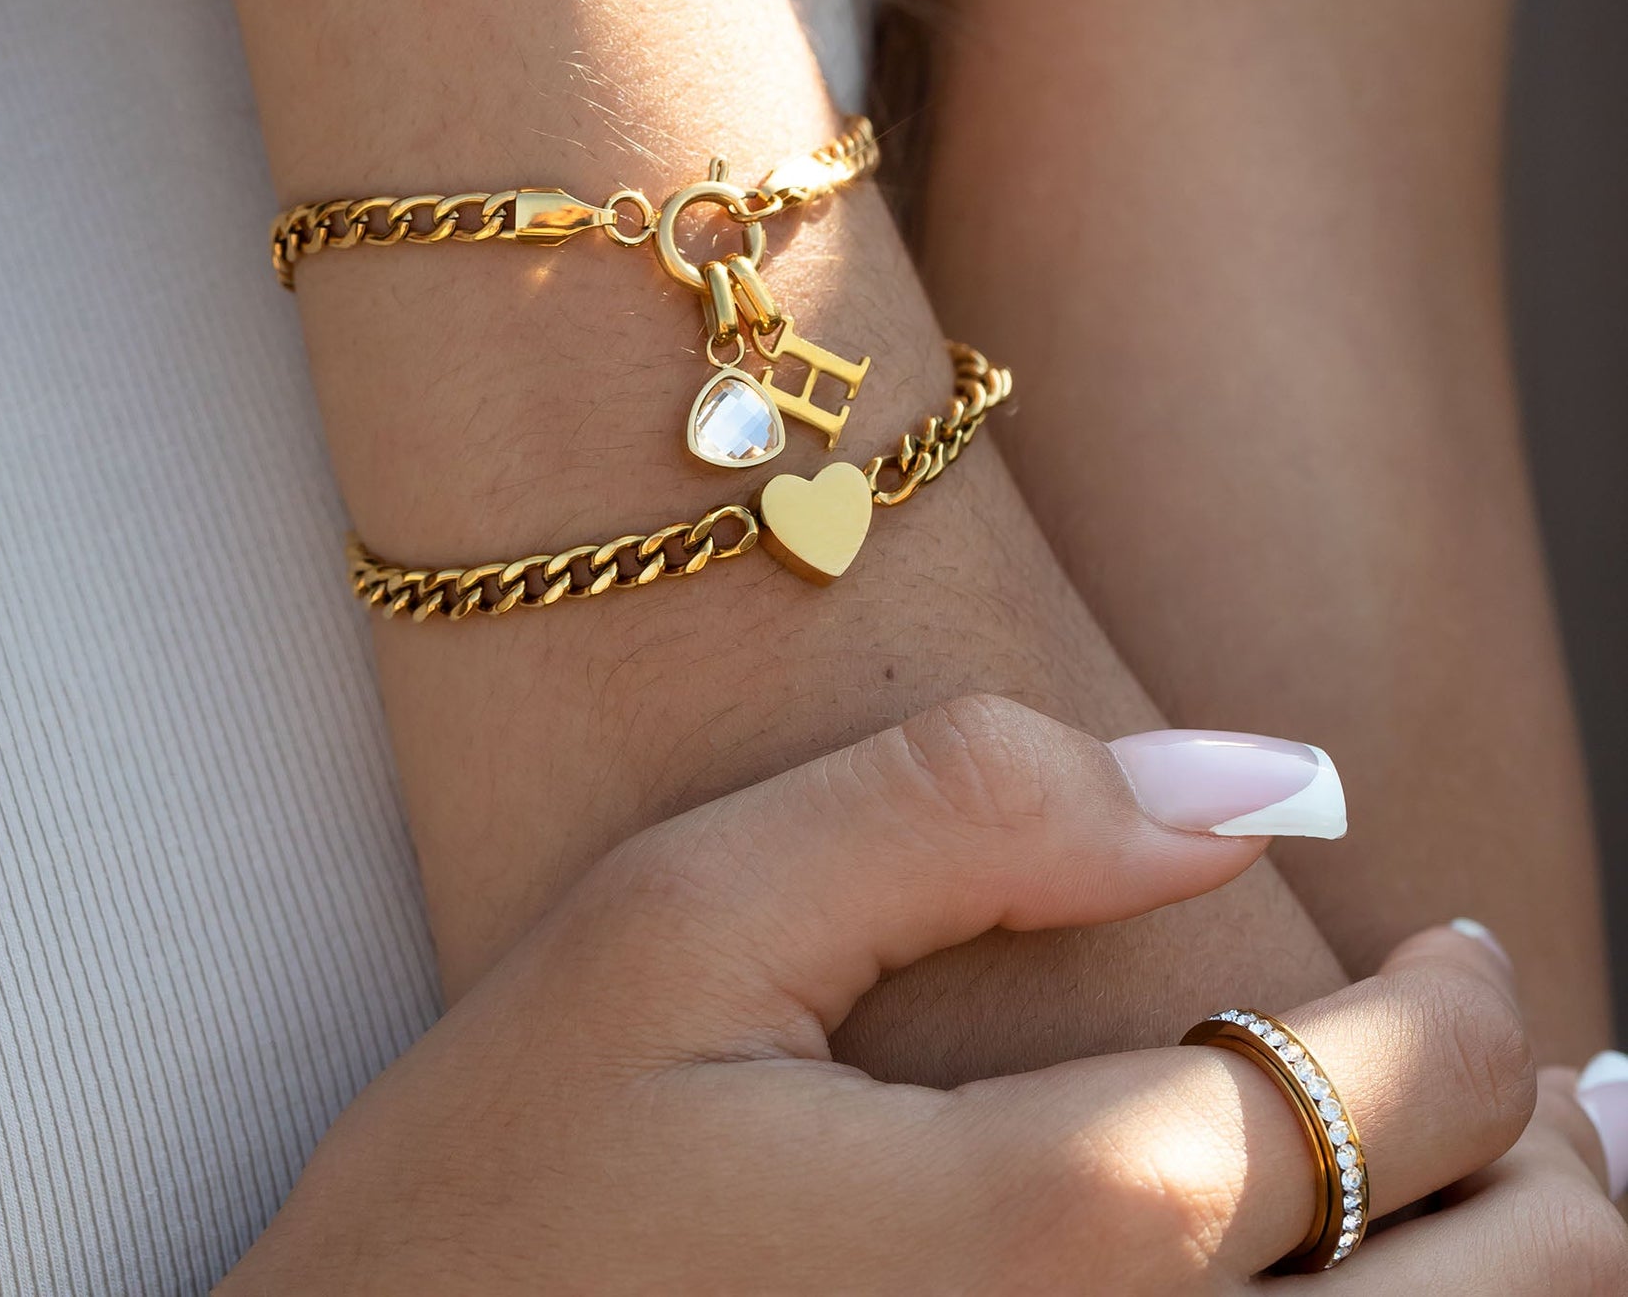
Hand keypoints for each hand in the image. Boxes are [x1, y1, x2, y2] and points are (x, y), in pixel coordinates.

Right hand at [215, 697, 1623, 1292]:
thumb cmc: (499, 1183)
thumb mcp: (675, 926)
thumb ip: (954, 811)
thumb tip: (1241, 776)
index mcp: (1054, 1235)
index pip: (1388, 1104)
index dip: (1466, 1007)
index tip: (1454, 941)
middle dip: (1555, 1159)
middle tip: (1522, 1063)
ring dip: (1519, 1283)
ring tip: (1502, 1187)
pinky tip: (1345, 1293)